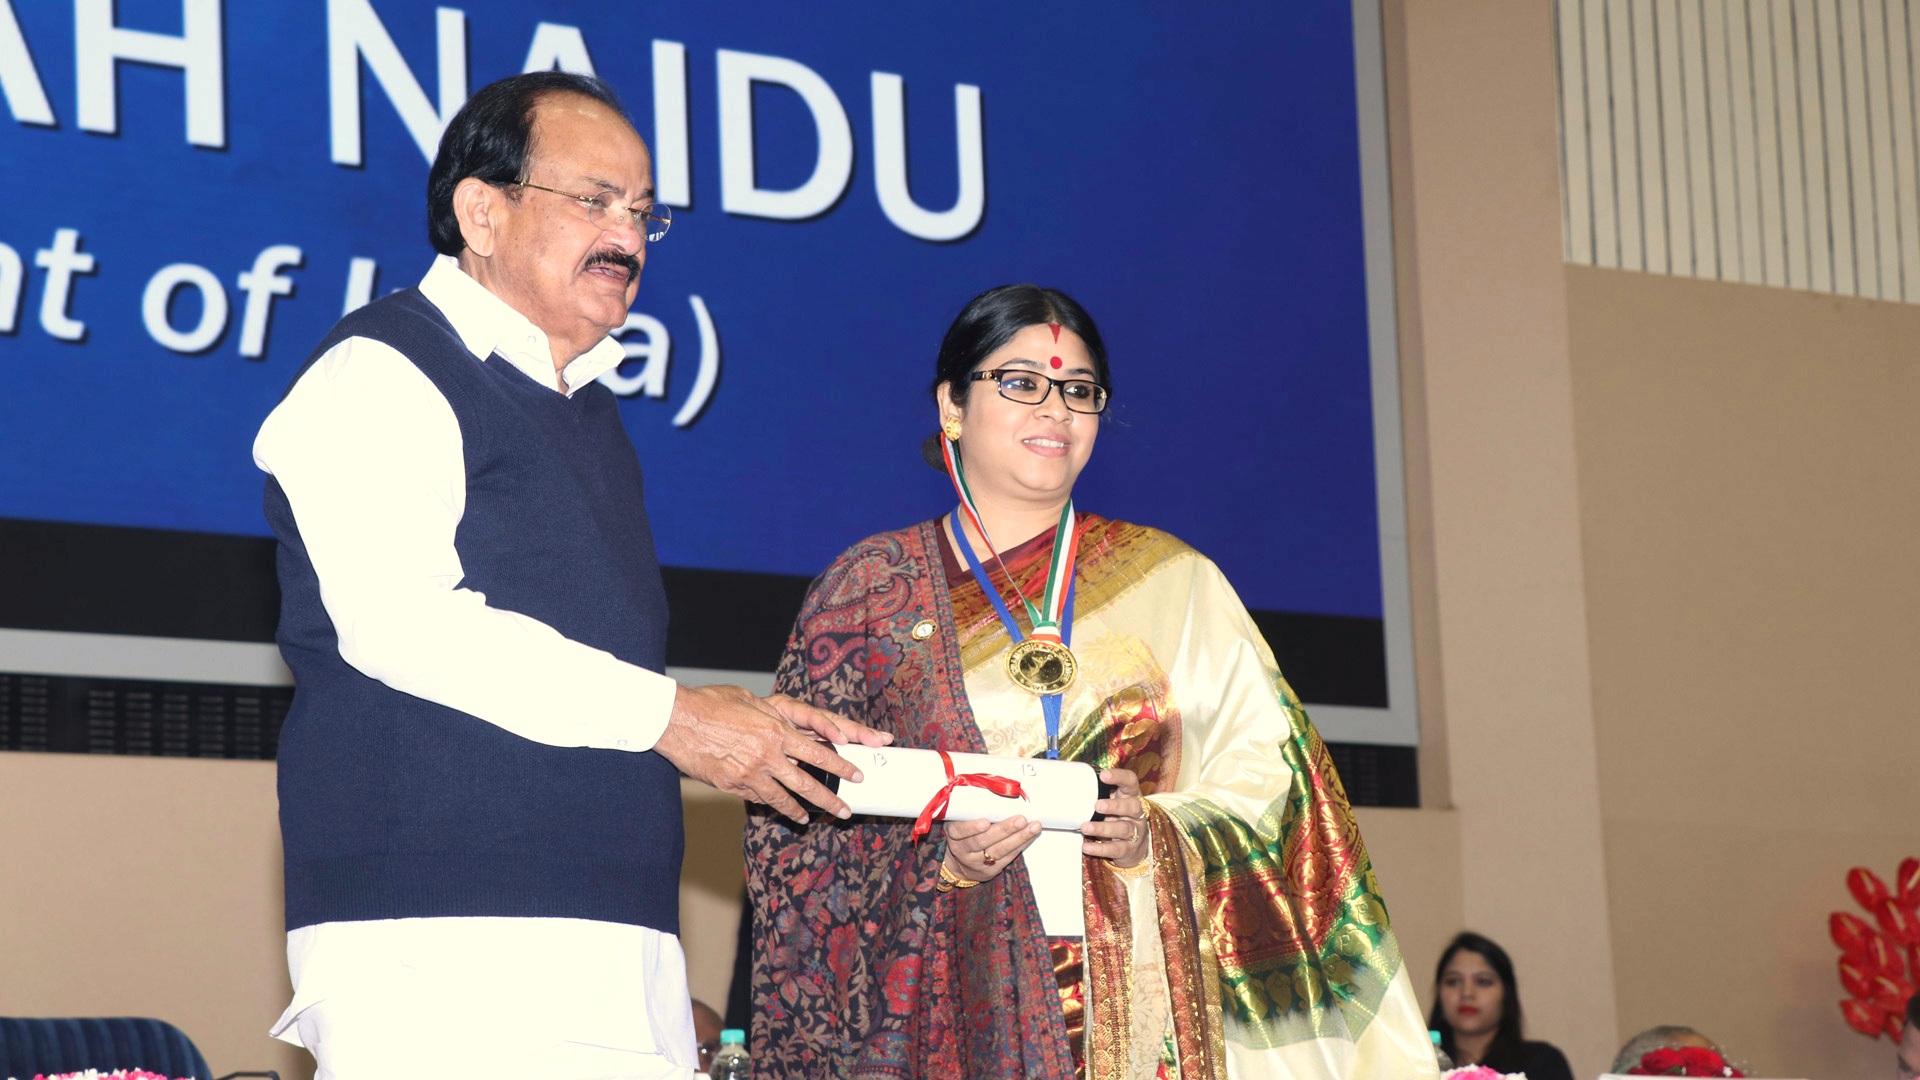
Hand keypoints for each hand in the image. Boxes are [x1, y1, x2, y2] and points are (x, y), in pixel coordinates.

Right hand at [651, 684, 892, 823]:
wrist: (677, 720)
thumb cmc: (712, 703)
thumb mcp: (750, 701)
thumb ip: (772, 717)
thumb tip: (786, 726)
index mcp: (776, 731)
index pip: (818, 754)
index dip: (841, 768)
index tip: (856, 777)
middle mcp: (767, 755)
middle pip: (806, 783)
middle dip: (830, 799)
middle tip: (844, 810)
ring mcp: (749, 773)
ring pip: (782, 798)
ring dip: (799, 810)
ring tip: (811, 818)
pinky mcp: (731, 785)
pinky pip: (756, 797)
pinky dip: (770, 803)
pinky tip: (777, 808)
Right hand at [941, 815, 1042, 882]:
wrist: (960, 862)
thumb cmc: (964, 833)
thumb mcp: (959, 820)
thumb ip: (971, 809)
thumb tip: (996, 790)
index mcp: (953, 833)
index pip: (959, 831)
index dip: (972, 828)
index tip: (985, 822)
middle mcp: (963, 849)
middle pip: (983, 841)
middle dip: (1004, 830)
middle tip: (1021, 820)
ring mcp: (977, 862)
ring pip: (999, 850)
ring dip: (1019, 837)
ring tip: (1033, 827)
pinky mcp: (990, 870)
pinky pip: (1008, 857)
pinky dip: (1021, 844)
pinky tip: (1031, 835)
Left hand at [1081, 767, 1148, 867]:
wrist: (1133, 846)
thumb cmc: (1117, 817)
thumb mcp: (1112, 803)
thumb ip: (1099, 794)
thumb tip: (1071, 784)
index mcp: (1131, 796)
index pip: (1131, 782)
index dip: (1120, 777)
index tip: (1103, 775)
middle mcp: (1137, 813)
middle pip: (1132, 806)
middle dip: (1115, 805)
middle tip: (1097, 805)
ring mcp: (1136, 832)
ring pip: (1123, 829)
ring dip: (1103, 828)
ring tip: (1085, 828)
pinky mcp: (1129, 849)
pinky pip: (1116, 849)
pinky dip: (1100, 849)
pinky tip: (1087, 847)